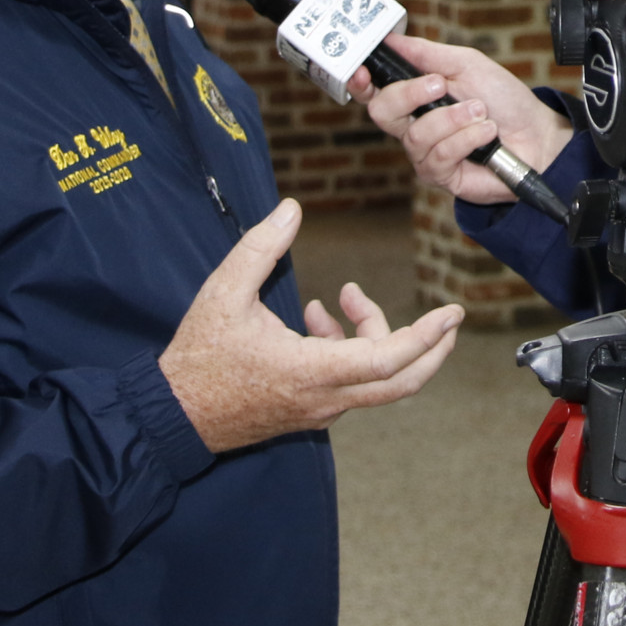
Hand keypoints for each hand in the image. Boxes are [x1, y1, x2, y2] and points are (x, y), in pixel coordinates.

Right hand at [159, 198, 462, 452]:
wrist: (173, 417)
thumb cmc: (198, 357)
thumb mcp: (223, 293)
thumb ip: (260, 248)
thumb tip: (291, 209)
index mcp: (311, 372)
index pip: (387, 360)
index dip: (426, 336)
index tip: (452, 314)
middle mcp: (324, 398)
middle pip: (401, 383)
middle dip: (432, 349)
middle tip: (449, 318)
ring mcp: (319, 409)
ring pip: (374, 379)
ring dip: (375, 334)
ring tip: (342, 297)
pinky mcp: (309, 411)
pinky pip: (350, 382)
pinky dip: (350, 349)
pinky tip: (316, 322)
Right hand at [350, 33, 573, 207]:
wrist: (537, 134)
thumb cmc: (504, 99)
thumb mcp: (467, 64)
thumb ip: (427, 54)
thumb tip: (392, 39)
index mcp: (415, 96)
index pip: (374, 91)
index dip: (360, 82)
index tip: (362, 72)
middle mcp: (413, 125)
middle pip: (382, 112)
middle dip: (411, 94)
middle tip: (441, 84)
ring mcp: (425, 153)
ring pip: (416, 135)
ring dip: (454, 118)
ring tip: (481, 112)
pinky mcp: (441, 175)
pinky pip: (439, 156)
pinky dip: (467, 138)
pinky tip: (486, 134)